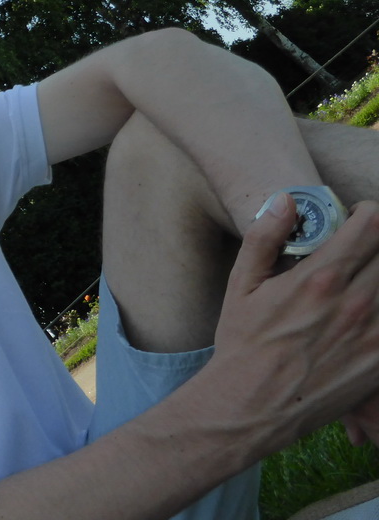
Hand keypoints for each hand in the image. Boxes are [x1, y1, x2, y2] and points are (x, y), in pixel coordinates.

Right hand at [209, 193, 378, 452]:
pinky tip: (370, 307)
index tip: (360, 215)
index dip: (370, 212)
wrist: (251, 405)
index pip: (370, 227)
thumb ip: (263, 238)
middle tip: (366, 245)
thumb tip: (285, 201)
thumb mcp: (240, 285)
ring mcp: (373, 335)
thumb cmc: (243, 343)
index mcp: (318, 279)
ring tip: (368, 275)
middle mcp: (353, 303)